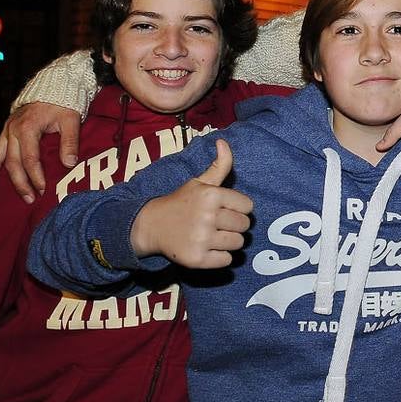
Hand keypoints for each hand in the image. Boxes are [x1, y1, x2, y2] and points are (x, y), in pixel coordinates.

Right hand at [0, 102, 81, 201]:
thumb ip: (70, 141)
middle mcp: (13, 129)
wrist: (55, 83)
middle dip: (21, 183)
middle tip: (31, 199)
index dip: (36, 176)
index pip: (30, 158)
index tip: (44, 189)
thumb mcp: (71, 119)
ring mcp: (7, 130)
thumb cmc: (64, 102)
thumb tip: (69, 163)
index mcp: (28, 127)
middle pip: (13, 162)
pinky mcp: (7, 131)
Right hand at [129, 140, 253, 267]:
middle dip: (235, 225)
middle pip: (244, 226)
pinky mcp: (198, 259)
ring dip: (229, 241)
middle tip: (218, 223)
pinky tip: (207, 248)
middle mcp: (207, 217)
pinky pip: (226, 261)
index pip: (248, 206)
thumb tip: (223, 141)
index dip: (238, 208)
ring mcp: (202, 239)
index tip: (224, 208)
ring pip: (238, 244)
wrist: (152, 225)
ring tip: (213, 235)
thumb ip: (219, 165)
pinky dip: (220, 257)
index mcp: (211, 195)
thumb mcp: (200, 182)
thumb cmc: (181, 202)